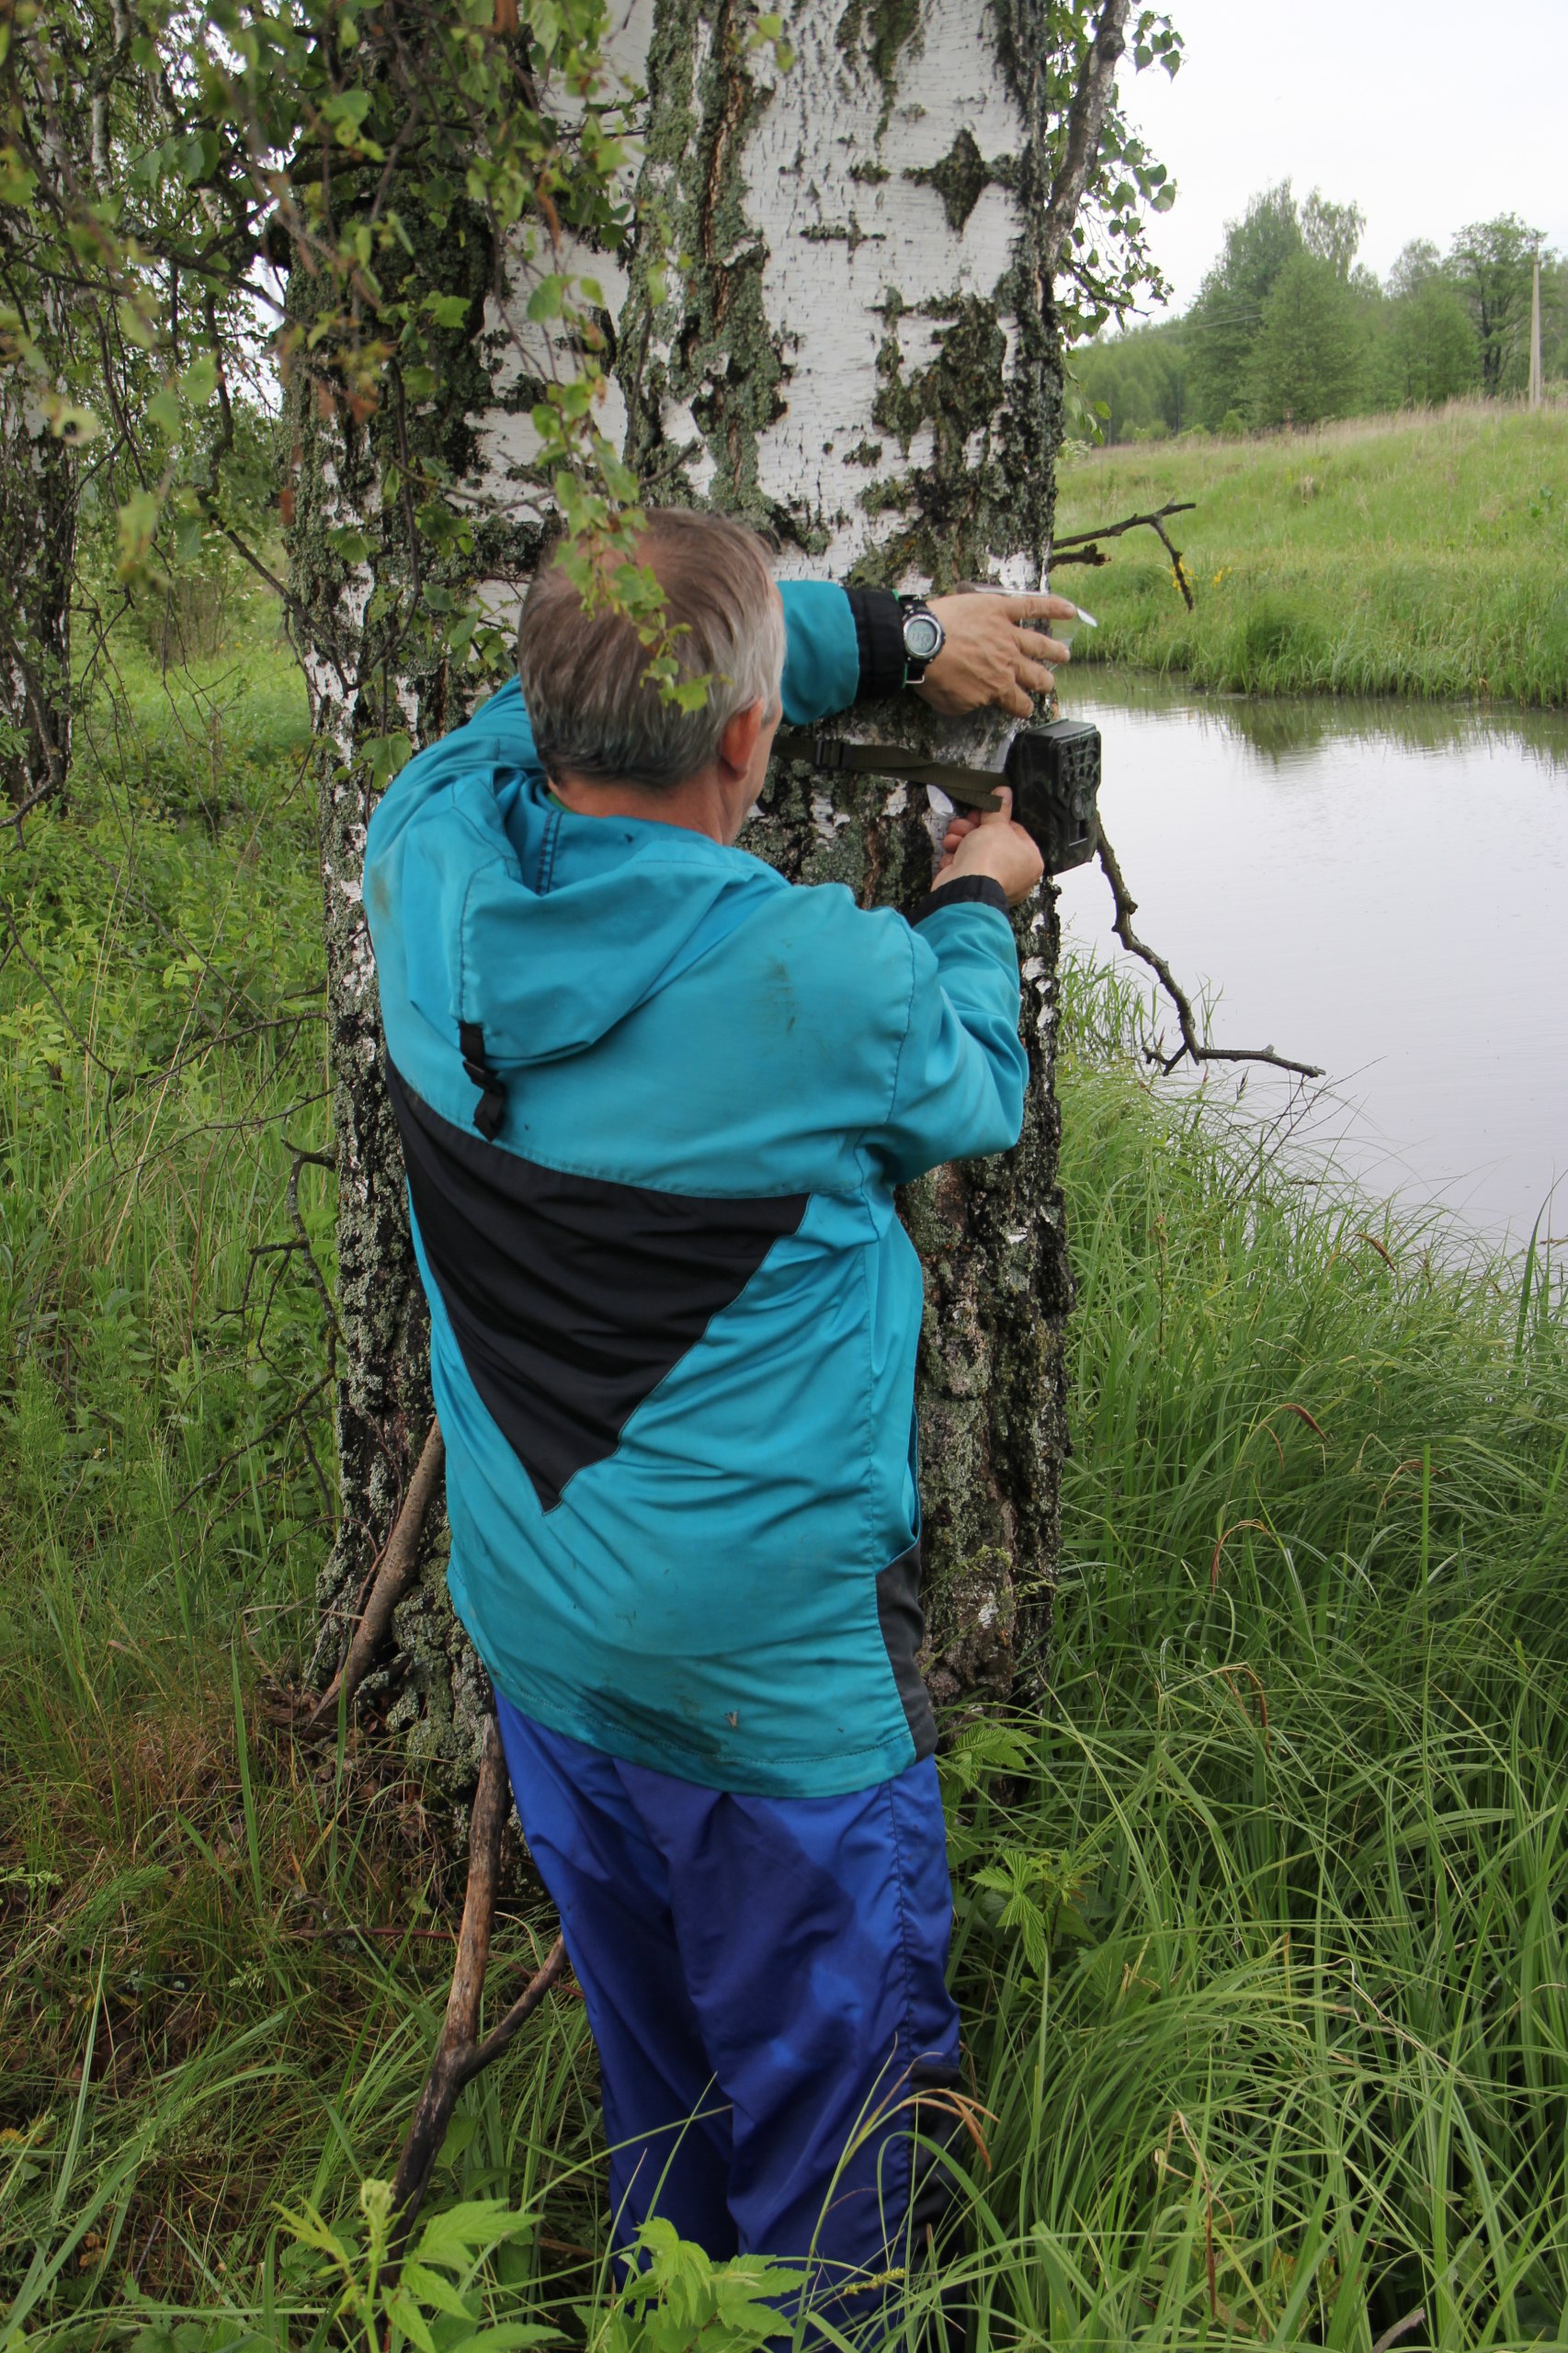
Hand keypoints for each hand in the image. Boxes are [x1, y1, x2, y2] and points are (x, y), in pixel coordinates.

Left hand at [916, 591, 1078, 720]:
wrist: (922, 643)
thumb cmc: (933, 676)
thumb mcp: (951, 704)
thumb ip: (971, 702)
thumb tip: (979, 699)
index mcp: (998, 687)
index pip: (1019, 702)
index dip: (1023, 708)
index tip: (1025, 709)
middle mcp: (1010, 662)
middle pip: (1035, 675)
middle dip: (1044, 682)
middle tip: (1048, 684)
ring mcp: (1008, 634)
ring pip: (1039, 644)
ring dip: (1054, 651)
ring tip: (1065, 655)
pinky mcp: (1001, 609)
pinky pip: (1031, 606)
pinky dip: (1053, 606)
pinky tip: (1069, 609)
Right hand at [931, 785, 1042, 906]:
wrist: (965, 888)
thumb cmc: (989, 858)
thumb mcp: (995, 825)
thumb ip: (999, 809)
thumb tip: (1004, 792)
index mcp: (1031, 860)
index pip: (1015, 832)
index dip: (996, 819)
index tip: (983, 811)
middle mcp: (1017, 875)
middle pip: (993, 842)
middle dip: (974, 830)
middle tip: (965, 822)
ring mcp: (995, 884)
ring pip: (977, 855)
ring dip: (962, 842)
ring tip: (953, 837)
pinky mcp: (975, 889)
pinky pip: (967, 870)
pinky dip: (956, 861)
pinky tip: (951, 857)